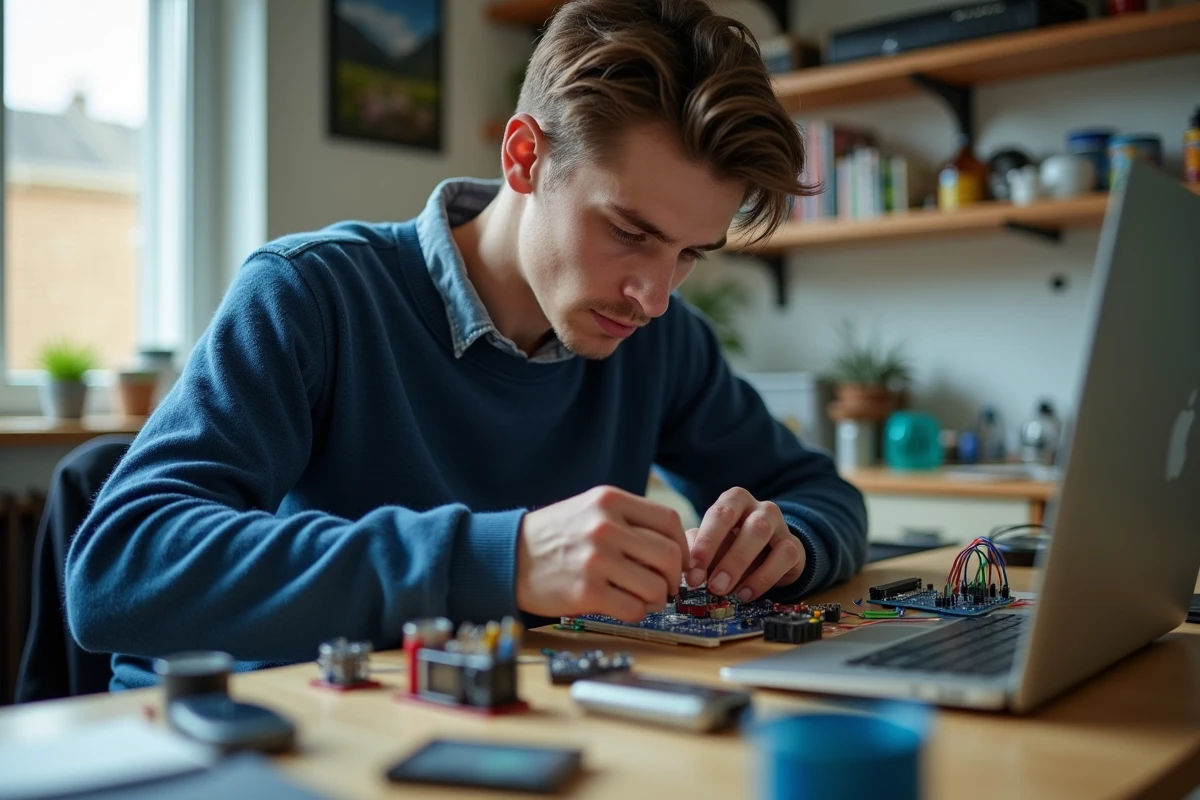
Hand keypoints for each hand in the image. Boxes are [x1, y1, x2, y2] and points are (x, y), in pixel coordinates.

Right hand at [516, 486, 687, 622]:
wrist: (507, 556)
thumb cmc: (553, 536)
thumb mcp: (589, 509)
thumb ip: (628, 520)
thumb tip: (675, 546)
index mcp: (609, 501)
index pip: (668, 521)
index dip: (682, 546)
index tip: (678, 561)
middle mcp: (605, 526)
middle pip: (668, 555)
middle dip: (673, 577)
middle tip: (665, 585)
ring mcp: (596, 559)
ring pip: (655, 586)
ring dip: (655, 598)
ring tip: (642, 598)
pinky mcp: (587, 592)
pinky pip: (633, 609)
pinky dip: (637, 612)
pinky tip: (625, 607)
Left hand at [685, 487, 804, 601]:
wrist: (772, 556)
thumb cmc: (734, 546)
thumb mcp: (713, 546)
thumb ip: (698, 550)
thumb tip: (687, 567)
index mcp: (733, 501)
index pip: (718, 514)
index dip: (704, 543)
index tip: (692, 571)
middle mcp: (757, 507)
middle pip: (740, 522)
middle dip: (722, 554)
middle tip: (709, 585)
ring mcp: (779, 524)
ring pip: (760, 534)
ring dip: (739, 564)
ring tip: (724, 591)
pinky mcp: (794, 546)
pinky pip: (783, 557)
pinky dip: (763, 579)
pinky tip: (746, 595)